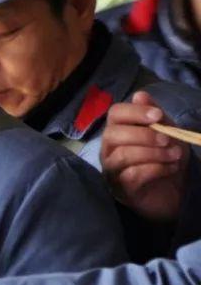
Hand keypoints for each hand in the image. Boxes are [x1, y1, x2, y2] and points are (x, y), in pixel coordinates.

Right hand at [101, 92, 188, 222]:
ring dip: (153, 153)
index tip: (157, 116)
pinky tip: (171, 168)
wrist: (175, 190)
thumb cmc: (166, 157)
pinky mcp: (123, 189)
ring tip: (175, 155)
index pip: (114, 114)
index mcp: (118, 131)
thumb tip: (140, 95)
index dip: (134, 112)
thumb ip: (153, 114)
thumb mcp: (166, 131)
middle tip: (167, 139)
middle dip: (143, 135)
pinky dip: (156, 169)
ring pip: (123, 156)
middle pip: (113, 135)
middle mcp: (109, 150)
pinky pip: (133, 175)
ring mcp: (113, 171)